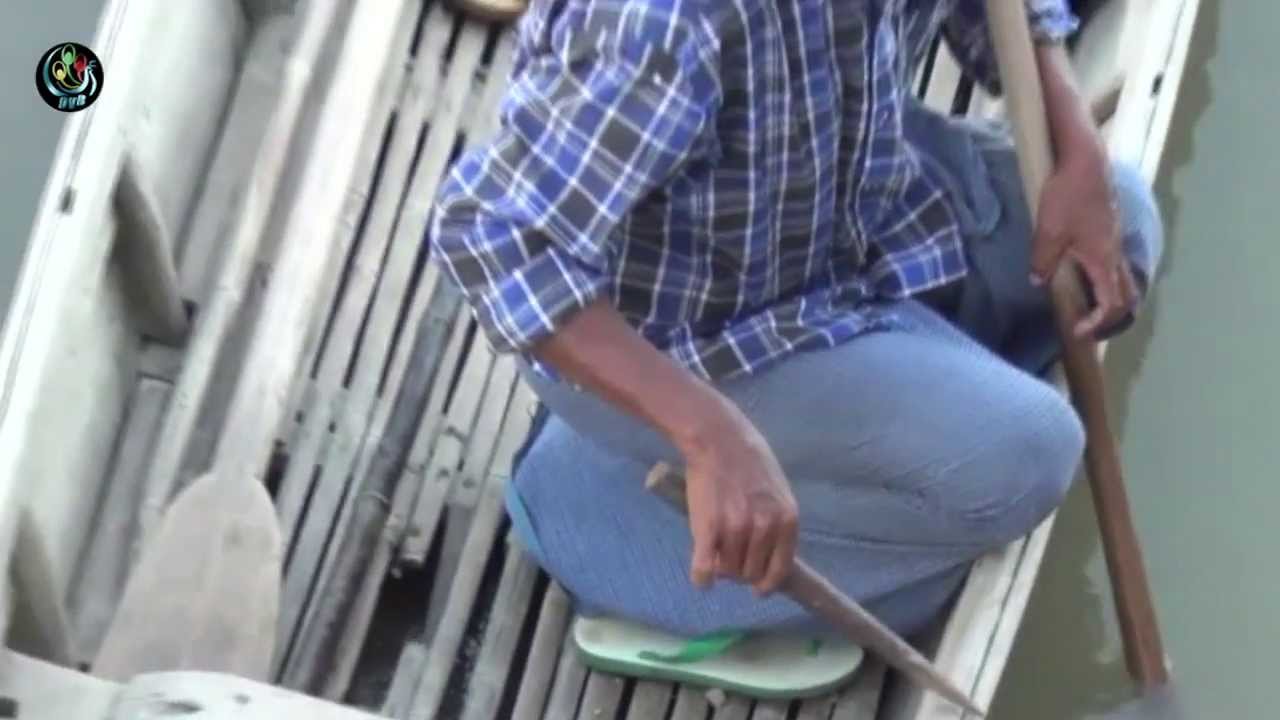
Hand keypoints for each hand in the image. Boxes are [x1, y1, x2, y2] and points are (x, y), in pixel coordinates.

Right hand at [676, 403, 798, 595]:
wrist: (717, 438)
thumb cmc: (748, 461)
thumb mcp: (778, 492)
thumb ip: (777, 523)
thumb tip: (769, 558)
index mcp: (787, 520)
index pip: (780, 568)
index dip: (767, 583)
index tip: (758, 590)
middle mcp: (765, 527)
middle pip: (751, 573)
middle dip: (740, 571)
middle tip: (729, 556)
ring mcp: (736, 529)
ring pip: (728, 571)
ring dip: (720, 568)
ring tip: (715, 550)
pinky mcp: (708, 528)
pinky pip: (704, 569)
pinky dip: (702, 578)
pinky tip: (701, 578)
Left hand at [1030, 144, 1139, 338]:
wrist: (1085, 160)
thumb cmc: (1067, 195)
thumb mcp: (1048, 232)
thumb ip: (1043, 261)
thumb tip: (1038, 281)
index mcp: (1104, 259)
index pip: (1112, 303)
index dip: (1097, 323)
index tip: (1078, 330)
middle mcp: (1115, 252)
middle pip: (1125, 294)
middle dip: (1110, 315)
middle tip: (1089, 324)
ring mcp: (1116, 238)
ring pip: (1121, 275)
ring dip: (1108, 294)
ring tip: (1085, 302)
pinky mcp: (1110, 226)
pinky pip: (1114, 260)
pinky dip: (1104, 276)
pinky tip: (1083, 270)